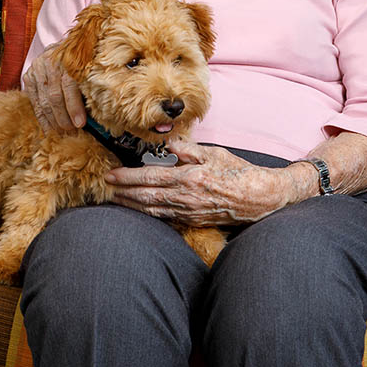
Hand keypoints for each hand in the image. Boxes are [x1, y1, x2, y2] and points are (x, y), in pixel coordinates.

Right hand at [22, 47, 85, 132]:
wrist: (63, 47)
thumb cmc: (82, 62)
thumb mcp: (89, 69)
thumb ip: (91, 87)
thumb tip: (100, 116)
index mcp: (69, 57)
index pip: (69, 85)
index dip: (74, 106)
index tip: (81, 124)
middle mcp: (51, 61)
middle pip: (55, 95)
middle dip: (64, 118)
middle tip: (72, 133)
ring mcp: (37, 68)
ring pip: (44, 100)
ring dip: (53, 121)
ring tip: (62, 134)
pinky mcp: (29, 76)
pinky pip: (35, 102)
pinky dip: (42, 118)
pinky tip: (49, 130)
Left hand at [103, 140, 315, 225]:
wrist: (260, 198)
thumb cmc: (238, 172)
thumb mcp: (214, 153)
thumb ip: (188, 149)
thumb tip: (167, 145)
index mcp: (189, 178)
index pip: (150, 177)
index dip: (127, 177)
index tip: (111, 175)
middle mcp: (186, 198)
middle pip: (146, 197)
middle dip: (123, 194)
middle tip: (106, 190)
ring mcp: (189, 213)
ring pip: (153, 211)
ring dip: (132, 206)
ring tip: (116, 200)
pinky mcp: (194, 221)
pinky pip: (166, 219)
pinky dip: (149, 214)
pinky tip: (140, 210)